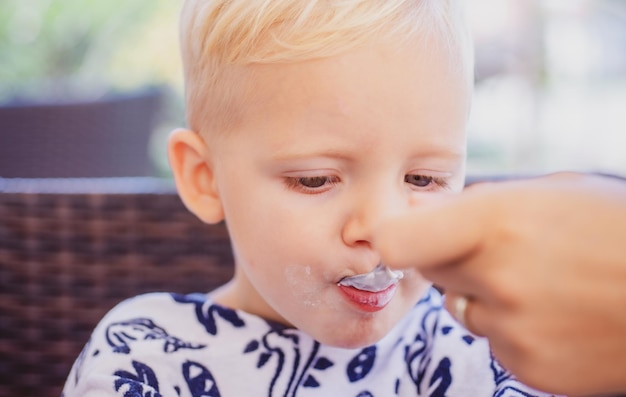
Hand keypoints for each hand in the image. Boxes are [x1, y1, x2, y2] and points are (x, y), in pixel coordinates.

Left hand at [374, 172, 625, 395]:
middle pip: (428, 271)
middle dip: (449, 258)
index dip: (390, 238)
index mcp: (497, 221)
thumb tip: (415, 213)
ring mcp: (512, 329)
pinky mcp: (529, 367)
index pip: (397, 241)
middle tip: (497, 248)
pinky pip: (494, 341)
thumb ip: (475, 206)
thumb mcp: (550, 193)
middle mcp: (497, 278)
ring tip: (541, 283)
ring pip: (462, 308)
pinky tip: (555, 314)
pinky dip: (512, 328)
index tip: (396, 235)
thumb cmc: (617, 229)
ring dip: (484, 295)